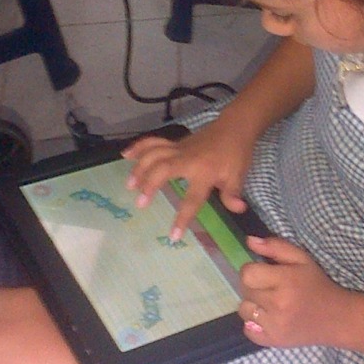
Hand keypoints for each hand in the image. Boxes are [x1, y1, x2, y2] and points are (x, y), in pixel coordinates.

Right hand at [123, 121, 253, 237]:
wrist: (234, 127)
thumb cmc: (236, 154)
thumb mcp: (237, 176)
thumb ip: (232, 194)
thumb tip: (238, 209)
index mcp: (205, 172)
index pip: (192, 199)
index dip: (183, 218)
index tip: (172, 235)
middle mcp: (188, 159)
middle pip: (164, 169)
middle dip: (150, 185)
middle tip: (140, 203)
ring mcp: (179, 149)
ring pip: (154, 154)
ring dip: (140, 168)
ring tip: (129, 185)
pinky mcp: (174, 143)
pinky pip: (154, 142)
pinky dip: (139, 147)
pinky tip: (125, 155)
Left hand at [238, 235, 354, 348]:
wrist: (336, 318)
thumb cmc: (317, 285)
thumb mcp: (302, 259)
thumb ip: (275, 247)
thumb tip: (249, 240)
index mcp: (286, 281)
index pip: (247, 274)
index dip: (252, 270)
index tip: (263, 273)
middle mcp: (278, 304)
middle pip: (245, 291)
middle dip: (254, 287)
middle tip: (270, 288)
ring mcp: (274, 326)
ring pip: (244, 311)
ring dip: (254, 306)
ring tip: (270, 304)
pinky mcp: (272, 341)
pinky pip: (247, 330)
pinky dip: (254, 325)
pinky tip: (269, 319)